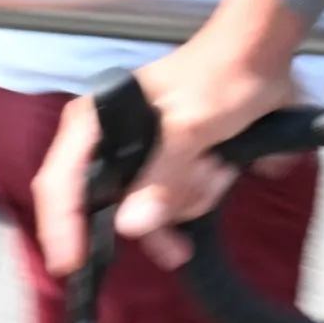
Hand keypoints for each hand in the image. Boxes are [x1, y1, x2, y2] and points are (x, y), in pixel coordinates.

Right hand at [32, 7, 302, 277]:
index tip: (72, 267)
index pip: (60, 182)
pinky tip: (223, 168)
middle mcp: (110, 141)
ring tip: (217, 163)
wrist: (264, 55)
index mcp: (96, 123)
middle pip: (109, 204)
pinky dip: (201, 194)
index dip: (60, 227)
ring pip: (150, 208)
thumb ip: (161, 175)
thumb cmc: (219, 77)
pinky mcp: (172, 164)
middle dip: (158, 210)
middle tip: (182, 235)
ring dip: (190, 196)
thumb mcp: (190, 126)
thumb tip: (128, 227)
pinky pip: (176, 201)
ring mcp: (143, 155)